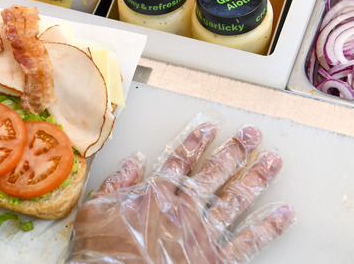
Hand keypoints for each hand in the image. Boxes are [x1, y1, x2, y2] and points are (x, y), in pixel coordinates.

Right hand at [70, 120, 295, 263]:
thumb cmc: (102, 253)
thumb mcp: (94, 211)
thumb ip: (116, 184)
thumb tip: (134, 161)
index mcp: (154, 195)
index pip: (179, 161)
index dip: (194, 143)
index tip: (209, 128)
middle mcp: (183, 209)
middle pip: (214, 174)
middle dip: (234, 152)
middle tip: (251, 135)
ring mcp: (203, 234)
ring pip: (235, 200)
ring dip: (255, 179)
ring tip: (272, 161)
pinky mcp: (216, 259)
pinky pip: (248, 241)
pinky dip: (268, 227)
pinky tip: (284, 214)